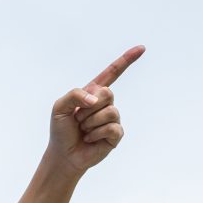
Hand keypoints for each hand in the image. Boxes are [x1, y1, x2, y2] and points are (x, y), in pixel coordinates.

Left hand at [46, 46, 140, 176]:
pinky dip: (96, 134)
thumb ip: (75, 94)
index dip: (127, 60)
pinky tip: (90, 139)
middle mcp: (105, 103)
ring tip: (83, 130)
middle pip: (108, 93)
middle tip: (78, 120)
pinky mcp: (116, 134)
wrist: (64, 154)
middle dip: (88, 108)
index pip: (112, 73)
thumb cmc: (61, 130)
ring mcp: (112, 119)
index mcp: (93, 92)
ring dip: (90, 123)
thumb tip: (96, 100)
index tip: (142, 48)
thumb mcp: (60, 106)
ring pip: (109, 112)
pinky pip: (111, 128)